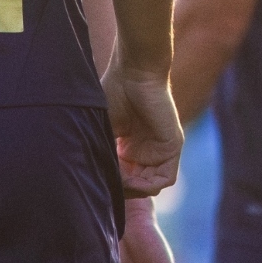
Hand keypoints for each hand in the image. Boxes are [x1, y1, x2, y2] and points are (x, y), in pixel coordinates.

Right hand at [105, 67, 182, 197]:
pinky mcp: (172, 146)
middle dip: (121, 190)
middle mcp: (146, 150)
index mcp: (130, 147)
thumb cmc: (113, 93)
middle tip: (106, 183)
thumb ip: (102, 153)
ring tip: (117, 181)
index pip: (123, 179)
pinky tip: (131, 179)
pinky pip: (166, 178)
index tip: (96, 180)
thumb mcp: (103, 130)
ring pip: (150, 185)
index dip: (111, 184)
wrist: (133, 73)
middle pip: (137, 186)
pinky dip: (148, 185)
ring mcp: (160, 149)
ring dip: (133, 190)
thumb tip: (89, 179)